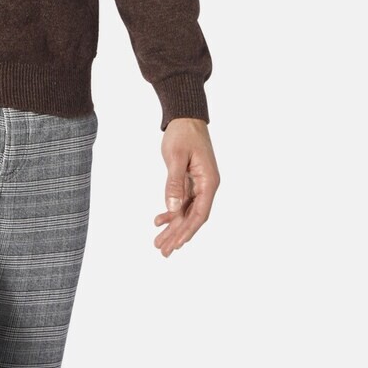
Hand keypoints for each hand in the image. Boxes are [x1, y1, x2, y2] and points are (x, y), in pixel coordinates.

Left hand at [153, 117, 219, 256]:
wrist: (185, 116)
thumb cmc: (183, 134)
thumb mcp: (177, 157)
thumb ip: (175, 183)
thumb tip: (173, 207)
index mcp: (209, 182)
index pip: (200, 214)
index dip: (188, 230)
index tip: (176, 245)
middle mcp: (207, 186)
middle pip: (193, 217)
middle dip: (178, 234)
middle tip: (163, 251)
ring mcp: (199, 184)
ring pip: (186, 211)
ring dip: (173, 227)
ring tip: (158, 242)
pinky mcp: (189, 180)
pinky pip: (181, 201)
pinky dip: (171, 211)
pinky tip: (159, 220)